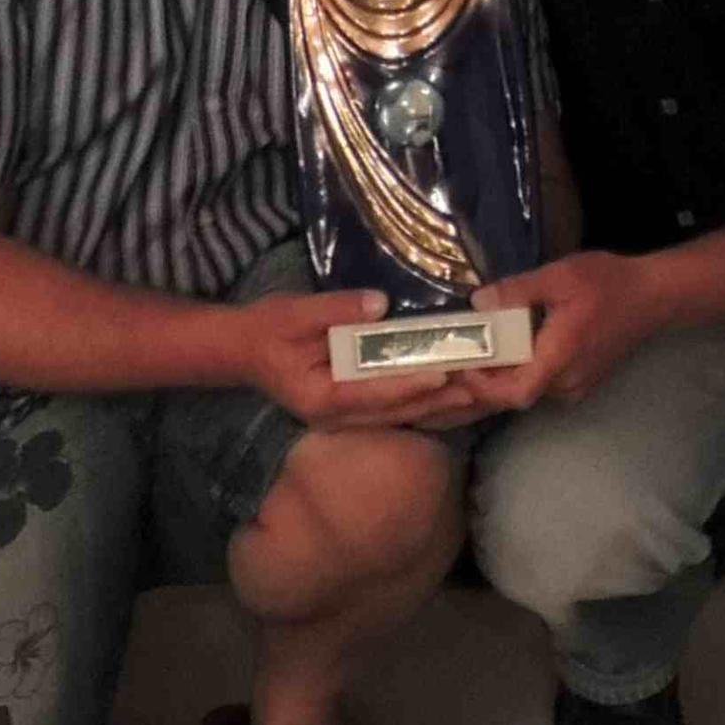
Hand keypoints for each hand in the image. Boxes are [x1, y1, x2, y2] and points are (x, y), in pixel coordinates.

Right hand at [231, 288, 497, 432]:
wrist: (244, 351)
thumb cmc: (267, 329)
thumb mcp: (295, 313)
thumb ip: (336, 310)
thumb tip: (380, 305)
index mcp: (321, 398)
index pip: (375, 393)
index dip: (412, 384)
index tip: (446, 373)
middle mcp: (337, 418)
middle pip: (397, 412)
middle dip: (439, 401)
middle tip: (480, 386)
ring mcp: (346, 418)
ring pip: (401, 417)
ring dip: (439, 407)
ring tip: (479, 393)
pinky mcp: (354, 409)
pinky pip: (396, 411)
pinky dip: (425, 404)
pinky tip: (455, 396)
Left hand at [465, 250, 668, 409]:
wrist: (653, 296)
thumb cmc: (608, 284)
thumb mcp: (559, 277)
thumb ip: (517, 291)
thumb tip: (477, 302)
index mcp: (560, 359)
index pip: (514, 393)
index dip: (483, 387)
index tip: (462, 365)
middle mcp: (568, 383)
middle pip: (517, 392)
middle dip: (488, 377)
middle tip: (463, 352)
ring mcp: (577, 385)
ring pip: (531, 388)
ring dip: (506, 373)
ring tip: (483, 346)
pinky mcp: (583, 381)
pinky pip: (545, 382)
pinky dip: (525, 369)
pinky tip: (514, 346)